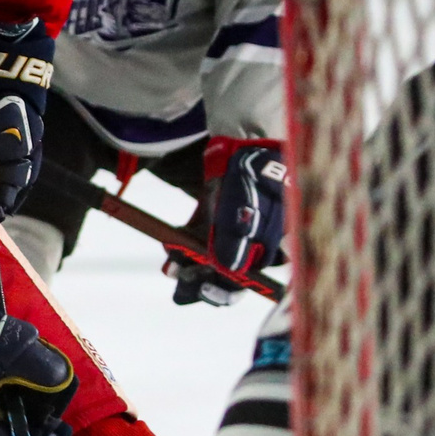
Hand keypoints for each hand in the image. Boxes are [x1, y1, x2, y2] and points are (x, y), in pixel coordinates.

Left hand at [174, 138, 284, 306]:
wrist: (245, 144)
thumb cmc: (254, 180)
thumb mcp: (247, 212)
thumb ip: (236, 242)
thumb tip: (227, 271)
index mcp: (265, 248)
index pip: (243, 281)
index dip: (223, 291)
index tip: (203, 291)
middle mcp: (248, 243)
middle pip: (222, 273)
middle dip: (199, 279)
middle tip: (179, 283)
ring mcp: (230, 229)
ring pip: (206, 256)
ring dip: (187, 262)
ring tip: (170, 267)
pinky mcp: (214, 215)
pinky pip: (197, 235)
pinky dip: (184, 240)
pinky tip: (169, 242)